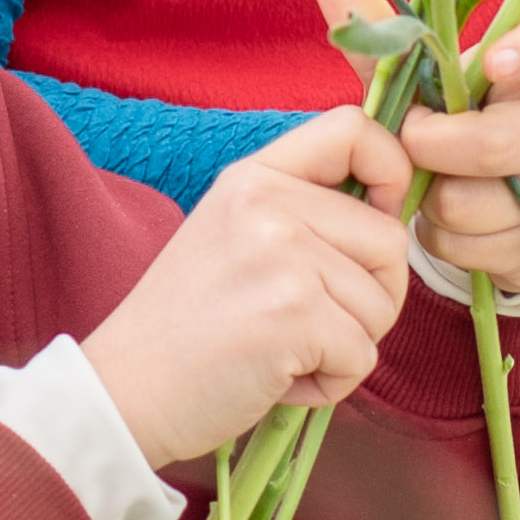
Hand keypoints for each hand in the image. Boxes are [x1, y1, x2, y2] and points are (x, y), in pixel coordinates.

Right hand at [85, 108, 418, 466]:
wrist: (124, 391)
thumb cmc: (186, 327)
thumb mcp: (232, 235)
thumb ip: (300, 212)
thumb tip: (395, 210)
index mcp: (254, 176)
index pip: (354, 128)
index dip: (392, 171)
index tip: (381, 216)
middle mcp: (268, 204)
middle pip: (390, 240)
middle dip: (371, 298)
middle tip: (310, 326)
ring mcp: (282, 256)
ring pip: (382, 305)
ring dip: (346, 347)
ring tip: (281, 353)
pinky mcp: (294, 314)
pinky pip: (363, 355)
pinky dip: (332, 383)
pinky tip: (277, 381)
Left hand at [310, 0, 519, 298]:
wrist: (500, 194)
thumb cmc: (454, 117)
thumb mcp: (422, 76)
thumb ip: (383, 31)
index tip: (489, 64)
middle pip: (501, 143)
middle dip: (435, 149)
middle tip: (411, 143)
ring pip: (485, 204)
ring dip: (436, 202)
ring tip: (430, 184)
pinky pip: (482, 247)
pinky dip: (446, 240)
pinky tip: (445, 222)